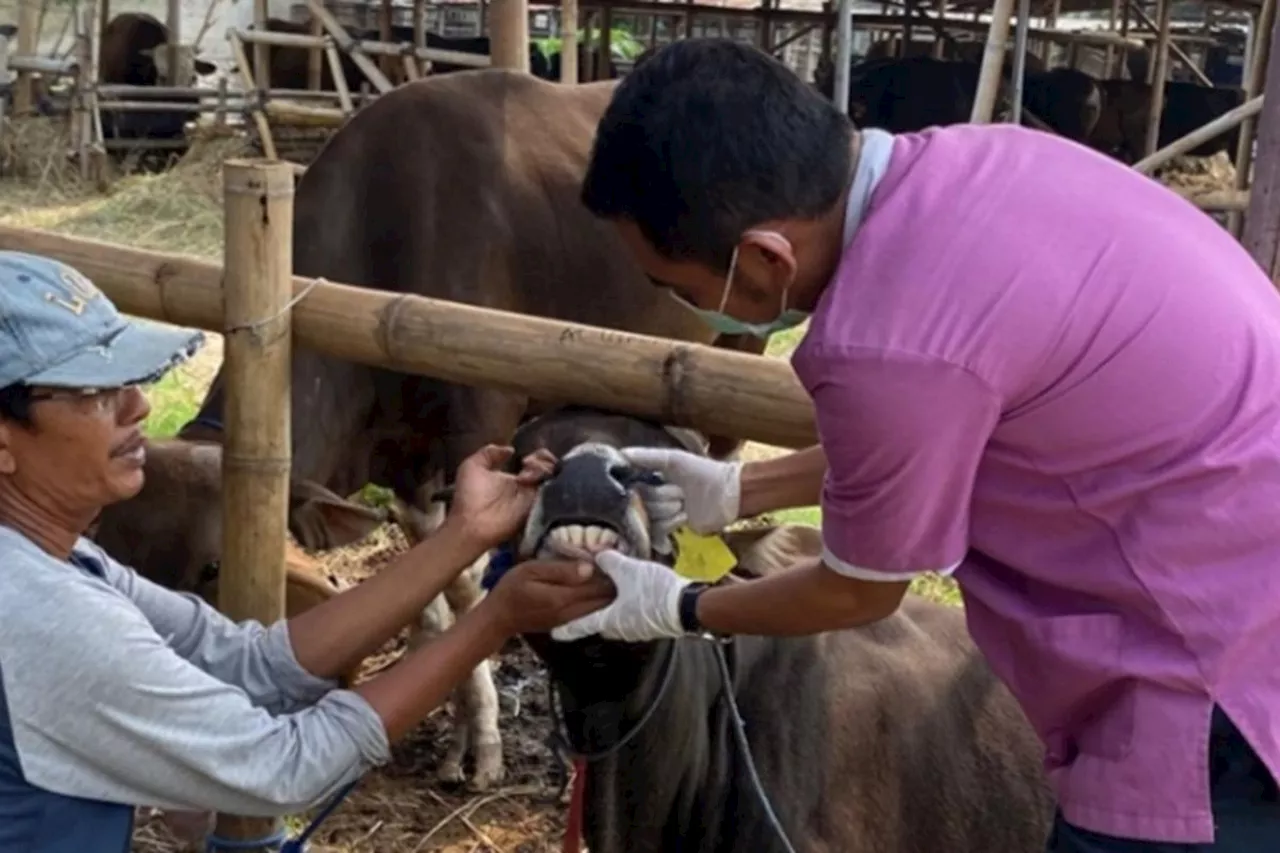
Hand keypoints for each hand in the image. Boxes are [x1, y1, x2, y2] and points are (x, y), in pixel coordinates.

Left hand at [450, 445, 556, 547]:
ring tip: (527, 468)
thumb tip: (511, 449)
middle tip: (528, 462)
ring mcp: (533, 497)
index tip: (525, 457)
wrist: (470, 522)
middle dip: (543, 459)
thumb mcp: (472, 466)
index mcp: (514, 478)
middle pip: (548, 467)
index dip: (537, 455)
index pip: (536, 462)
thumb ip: (489, 452)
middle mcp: (527, 487)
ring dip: (542, 468)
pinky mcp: (536, 507)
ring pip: (551, 476)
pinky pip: (550, 491)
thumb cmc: (468, 496)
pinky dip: (543, 480)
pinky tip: (527, 479)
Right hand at [487, 558, 616, 634]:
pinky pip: (589, 613)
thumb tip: (589, 568)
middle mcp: (570, 612)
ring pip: (598, 609)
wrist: (499, 618)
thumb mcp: (531, 571)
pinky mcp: (566, 623)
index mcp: (562, 597)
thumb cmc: (511, 588)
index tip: (617, 560)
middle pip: (602, 600)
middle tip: (619, 568)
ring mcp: (569, 620)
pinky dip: (597, 602)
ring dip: (607, 595)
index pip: (597, 587)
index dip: (611, 574)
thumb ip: (560, 570)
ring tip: (612, 577)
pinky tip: (598, 590)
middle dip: (613, 585)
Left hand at [550, 550, 691, 642]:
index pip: (581, 626)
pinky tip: (636, 594)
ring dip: (615, 609)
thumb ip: (609, 562)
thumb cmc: (653, 592)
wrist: (687, 607)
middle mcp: (621, 630)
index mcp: (609, 620)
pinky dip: (630, 608)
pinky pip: (634, 618)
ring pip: (619, 620)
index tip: (554, 634)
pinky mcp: (652, 626)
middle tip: (589, 601)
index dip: (566, 629)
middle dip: (594, 614)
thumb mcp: (627, 570)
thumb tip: (597, 557)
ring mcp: (637, 631)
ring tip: (616, 594)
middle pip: (601, 623)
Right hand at [620, 447, 741, 535]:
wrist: (728, 494)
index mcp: (651, 479)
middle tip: (680, 494)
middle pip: (642, 505)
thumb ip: (648, 457)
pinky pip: (659, 532)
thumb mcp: (675, 459)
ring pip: (650, 520)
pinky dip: (671, 524)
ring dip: (668, 512)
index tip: (651, 486)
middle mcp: (653, 497)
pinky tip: (684, 517)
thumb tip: (621, 453)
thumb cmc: (703, 472)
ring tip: (684, 505)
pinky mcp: (673, 529)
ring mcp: (663, 514)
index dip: (642, 489)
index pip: (633, 488)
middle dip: (662, 499)